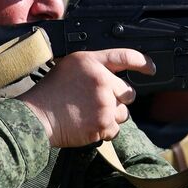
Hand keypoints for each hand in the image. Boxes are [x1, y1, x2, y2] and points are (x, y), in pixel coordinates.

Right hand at [20, 49, 156, 146]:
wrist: (37, 117)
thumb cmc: (49, 93)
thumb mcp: (70, 66)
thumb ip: (94, 67)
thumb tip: (113, 75)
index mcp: (92, 62)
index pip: (126, 57)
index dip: (143, 62)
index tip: (151, 68)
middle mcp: (101, 80)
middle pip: (128, 92)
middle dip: (118, 98)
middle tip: (97, 102)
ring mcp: (104, 103)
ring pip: (123, 113)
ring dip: (111, 116)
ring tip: (89, 114)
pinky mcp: (103, 124)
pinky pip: (115, 129)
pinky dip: (104, 130)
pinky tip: (87, 124)